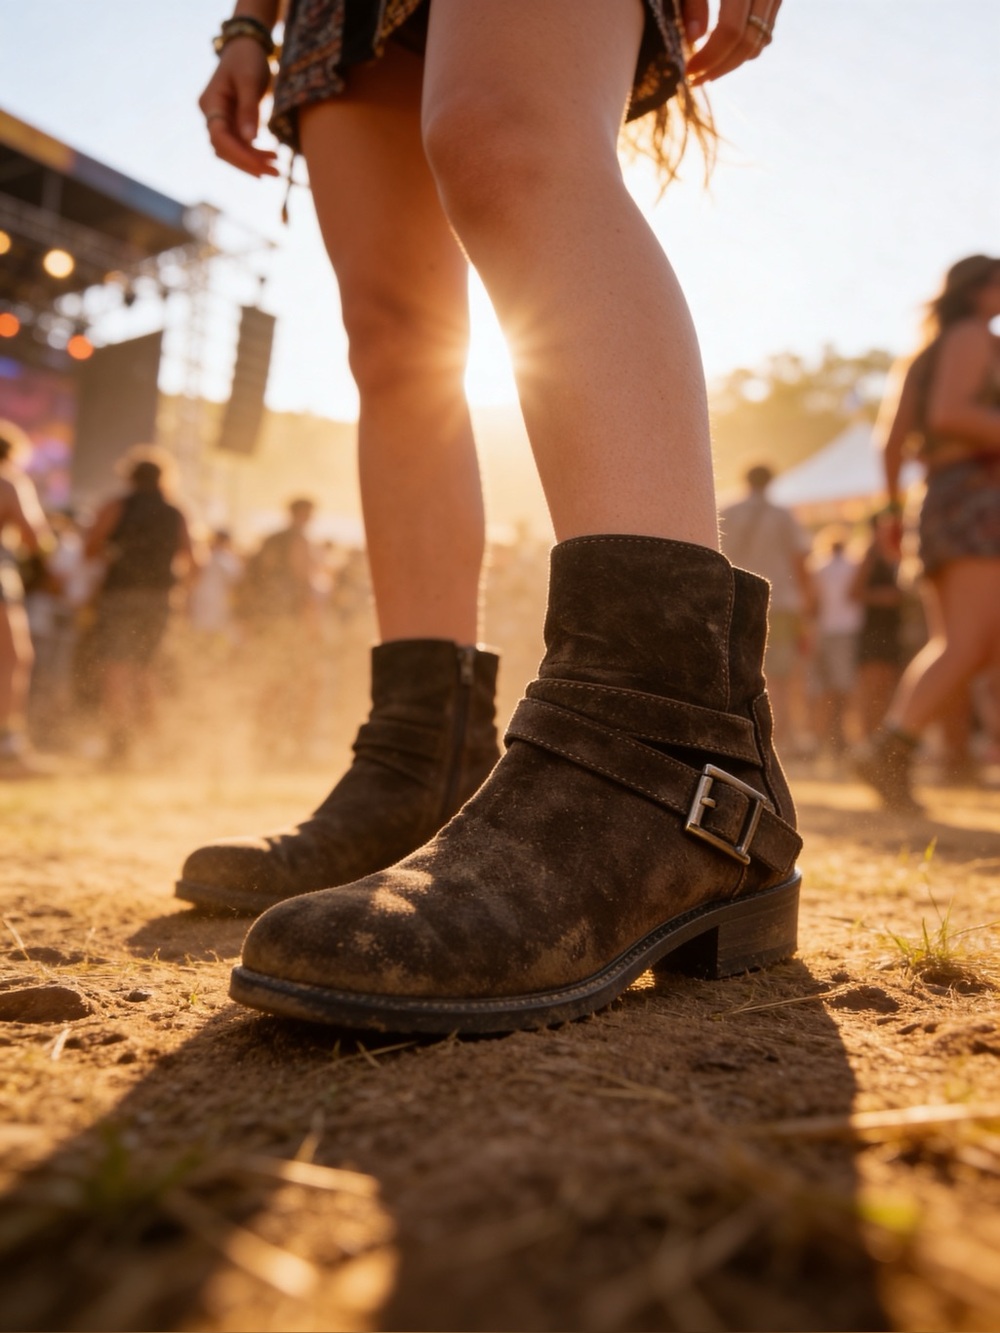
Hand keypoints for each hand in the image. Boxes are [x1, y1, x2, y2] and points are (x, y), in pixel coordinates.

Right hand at [199, 39, 279, 177]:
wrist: (246, 46)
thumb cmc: (247, 59)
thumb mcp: (250, 81)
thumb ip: (249, 110)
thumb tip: (250, 140)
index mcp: (210, 104)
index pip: (219, 138)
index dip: (239, 154)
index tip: (260, 167)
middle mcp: (211, 115)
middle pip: (225, 149)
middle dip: (249, 163)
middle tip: (277, 173)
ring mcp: (220, 120)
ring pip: (233, 150)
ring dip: (254, 162)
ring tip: (279, 169)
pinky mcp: (231, 123)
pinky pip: (240, 144)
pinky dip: (255, 153)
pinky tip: (272, 159)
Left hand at [681, 0, 781, 86]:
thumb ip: (693, 2)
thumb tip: (693, 38)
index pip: (732, 32)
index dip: (709, 57)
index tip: (688, 71)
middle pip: (748, 43)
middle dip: (720, 67)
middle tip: (695, 80)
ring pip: (759, 42)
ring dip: (732, 63)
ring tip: (706, 71)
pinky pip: (765, 32)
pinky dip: (744, 48)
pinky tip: (722, 54)